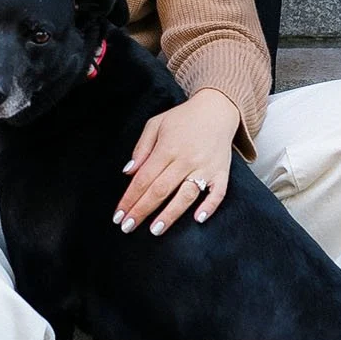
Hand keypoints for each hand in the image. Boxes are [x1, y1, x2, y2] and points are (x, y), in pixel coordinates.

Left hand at [115, 90, 239, 236]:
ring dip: (170, 214)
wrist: (216, 109)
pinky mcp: (221, 172)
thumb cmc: (183, 118)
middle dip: (142, 210)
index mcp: (167, 148)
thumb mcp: (156, 124)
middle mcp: (186, 159)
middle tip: (128, 227)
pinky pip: (217, 193)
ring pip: (186, 195)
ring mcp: (205, 167)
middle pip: (160, 190)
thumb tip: (128, 172)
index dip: (130, 198)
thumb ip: (141, 148)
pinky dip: (209, 206)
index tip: (119, 215)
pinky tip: (198, 219)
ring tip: (155, 230)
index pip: (144, 179)